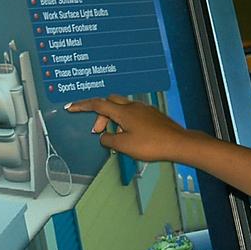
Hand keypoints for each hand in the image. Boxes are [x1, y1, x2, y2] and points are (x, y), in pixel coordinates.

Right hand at [65, 94, 191, 161]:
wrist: (179, 143)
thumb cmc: (153, 145)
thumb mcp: (124, 146)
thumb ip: (109, 140)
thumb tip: (104, 137)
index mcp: (123, 112)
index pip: (97, 105)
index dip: (82, 106)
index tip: (71, 107)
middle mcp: (133, 106)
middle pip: (110, 102)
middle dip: (100, 115)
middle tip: (98, 131)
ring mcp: (144, 109)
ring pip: (122, 108)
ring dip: (114, 120)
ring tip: (116, 137)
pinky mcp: (152, 115)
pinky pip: (133, 113)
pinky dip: (125, 121)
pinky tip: (130, 136)